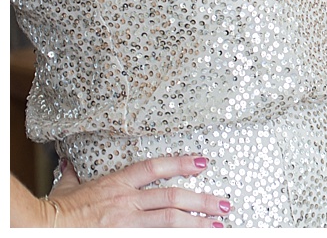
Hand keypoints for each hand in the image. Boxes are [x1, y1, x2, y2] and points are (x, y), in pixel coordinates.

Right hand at [39, 155, 228, 226]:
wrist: (38, 229)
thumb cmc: (52, 212)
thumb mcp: (67, 188)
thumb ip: (76, 175)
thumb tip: (70, 160)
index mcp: (115, 183)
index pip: (155, 167)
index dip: (181, 162)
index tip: (203, 162)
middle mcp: (125, 201)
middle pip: (174, 197)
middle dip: (203, 201)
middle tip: (224, 205)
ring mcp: (126, 222)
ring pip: (171, 220)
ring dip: (198, 223)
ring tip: (218, 225)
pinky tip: (192, 237)